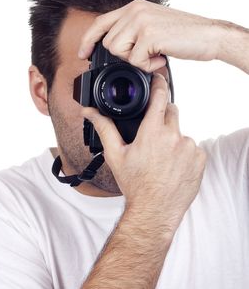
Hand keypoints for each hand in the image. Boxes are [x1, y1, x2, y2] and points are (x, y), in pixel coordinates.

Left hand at [78, 0, 221, 72]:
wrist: (209, 35)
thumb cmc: (183, 34)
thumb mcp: (153, 25)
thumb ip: (133, 31)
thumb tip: (114, 51)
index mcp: (134, 7)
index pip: (100, 22)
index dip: (87, 40)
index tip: (82, 54)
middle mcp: (134, 10)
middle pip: (108, 44)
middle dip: (124, 56)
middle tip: (146, 54)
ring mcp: (141, 21)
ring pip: (118, 52)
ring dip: (136, 61)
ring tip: (155, 55)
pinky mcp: (149, 34)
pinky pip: (135, 61)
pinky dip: (149, 66)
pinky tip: (162, 58)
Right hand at [81, 73, 206, 229]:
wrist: (154, 211)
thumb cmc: (134, 184)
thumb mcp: (115, 155)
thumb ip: (104, 128)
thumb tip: (89, 112)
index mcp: (152, 132)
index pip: (159, 96)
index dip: (158, 83)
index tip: (158, 79)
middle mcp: (174, 136)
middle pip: (171, 111)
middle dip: (162, 117)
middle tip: (152, 136)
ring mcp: (189, 148)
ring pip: (181, 131)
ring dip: (172, 138)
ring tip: (161, 156)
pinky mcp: (200, 159)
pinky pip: (192, 147)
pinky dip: (184, 152)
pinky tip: (173, 165)